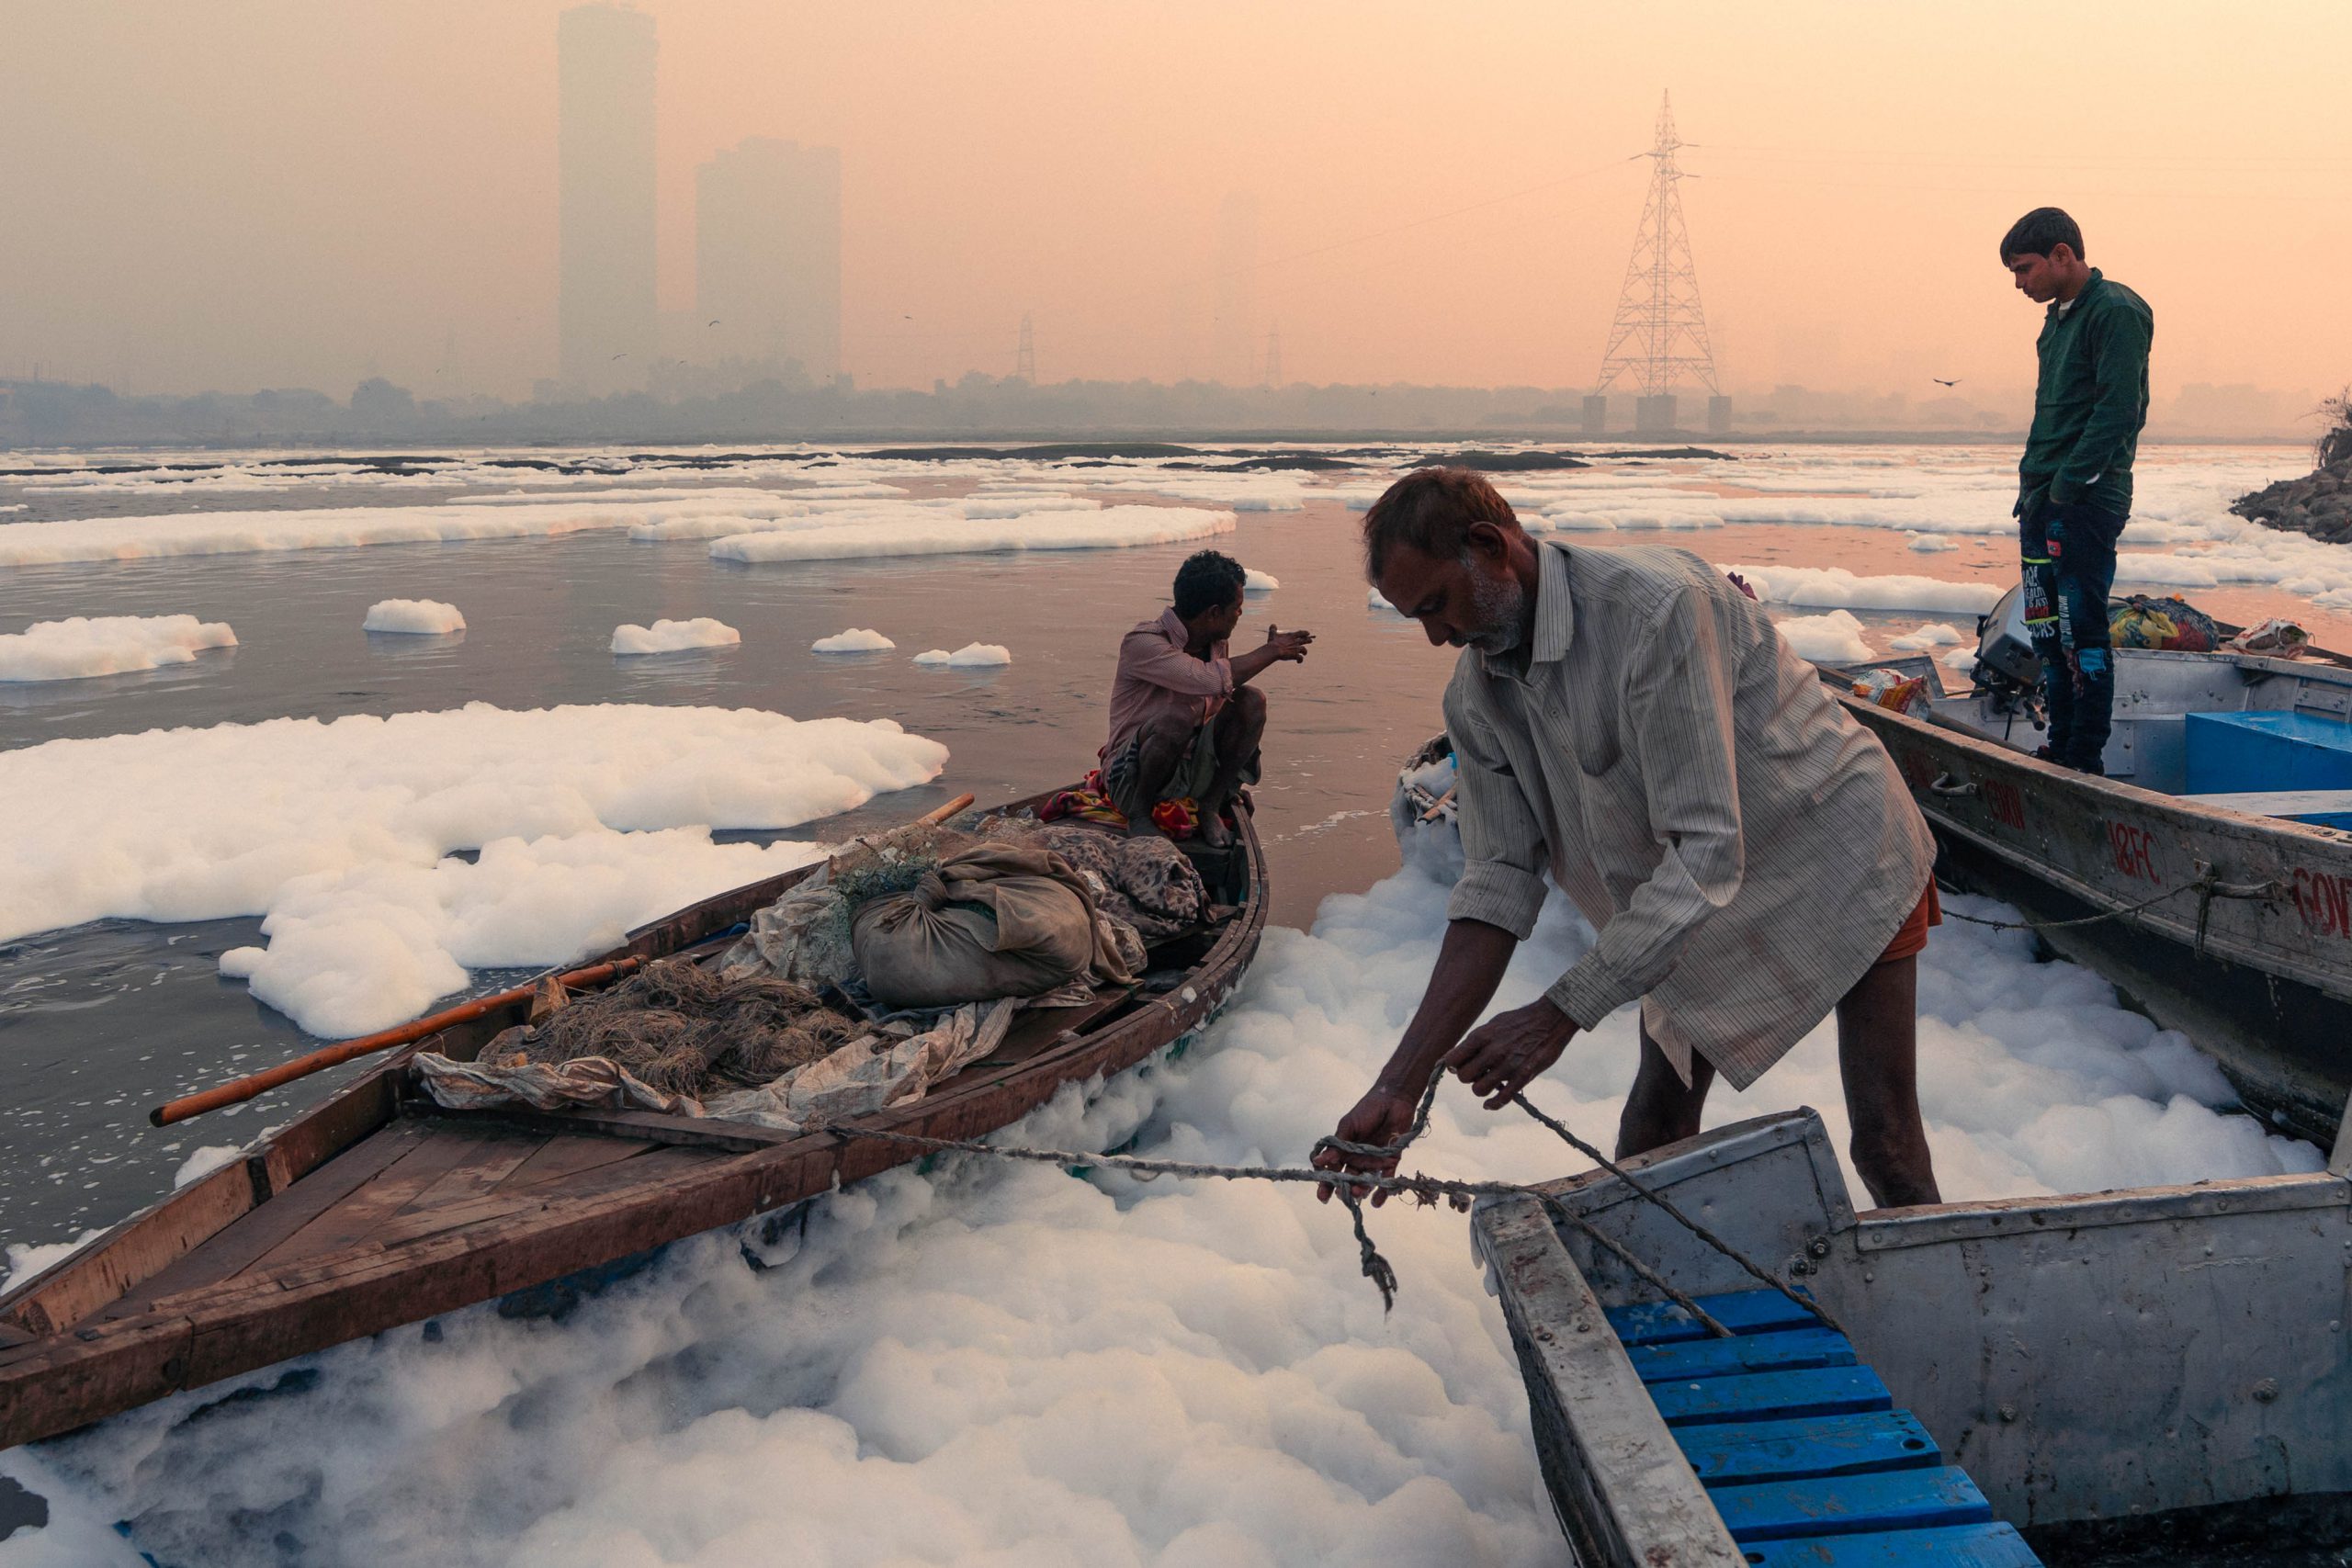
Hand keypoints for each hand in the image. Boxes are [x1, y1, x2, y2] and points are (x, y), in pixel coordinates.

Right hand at [1263, 624, 1314, 662]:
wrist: (1275, 650)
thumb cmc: (1273, 642)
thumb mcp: (1273, 634)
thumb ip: (1273, 629)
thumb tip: (1273, 625)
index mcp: (1291, 636)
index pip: (1300, 633)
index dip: (1305, 633)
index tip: (1308, 633)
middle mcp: (1295, 642)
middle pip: (1305, 640)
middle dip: (1308, 640)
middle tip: (1310, 641)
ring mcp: (1296, 648)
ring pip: (1304, 649)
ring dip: (1305, 651)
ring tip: (1304, 653)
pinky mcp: (1295, 655)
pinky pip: (1300, 658)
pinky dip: (1300, 660)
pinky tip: (1298, 662)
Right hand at [1312, 1084, 1418, 1206]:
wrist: (1392, 1100)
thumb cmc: (1366, 1110)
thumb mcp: (1347, 1126)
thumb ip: (1337, 1146)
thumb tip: (1319, 1161)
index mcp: (1344, 1150)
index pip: (1332, 1169)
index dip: (1326, 1183)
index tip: (1322, 1195)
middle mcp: (1358, 1159)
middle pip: (1348, 1179)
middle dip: (1344, 1189)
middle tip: (1343, 1194)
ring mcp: (1374, 1161)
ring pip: (1366, 1180)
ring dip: (1362, 1189)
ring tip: (1359, 1192)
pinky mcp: (1391, 1161)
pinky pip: (1386, 1179)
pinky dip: (1382, 1192)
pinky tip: (1376, 1203)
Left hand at [1442, 998, 1576, 1109]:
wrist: (1551, 1019)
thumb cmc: (1519, 1020)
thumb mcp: (1493, 1024)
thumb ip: (1475, 1041)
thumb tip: (1454, 1056)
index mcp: (1482, 1036)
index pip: (1453, 1059)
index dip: (1453, 1066)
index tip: (1459, 1066)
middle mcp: (1493, 1051)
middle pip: (1464, 1077)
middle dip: (1467, 1077)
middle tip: (1476, 1073)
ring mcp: (1508, 1065)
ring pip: (1479, 1090)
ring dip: (1481, 1089)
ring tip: (1487, 1083)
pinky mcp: (1524, 1076)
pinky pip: (1502, 1098)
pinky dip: (1493, 1104)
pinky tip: (1489, 1103)